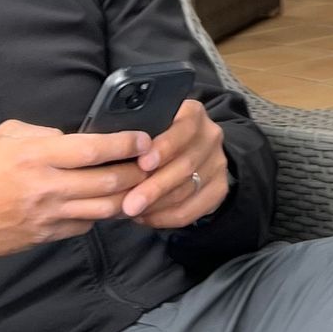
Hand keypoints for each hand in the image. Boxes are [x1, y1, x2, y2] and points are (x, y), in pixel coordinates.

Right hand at [0, 118, 158, 265]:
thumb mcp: (7, 134)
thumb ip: (45, 134)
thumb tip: (76, 139)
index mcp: (38, 155)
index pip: (95, 150)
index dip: (126, 145)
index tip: (144, 140)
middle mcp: (47, 187)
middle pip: (109, 183)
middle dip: (138, 174)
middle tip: (154, 165)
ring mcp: (46, 217)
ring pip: (103, 211)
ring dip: (127, 199)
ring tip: (142, 188)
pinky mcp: (42, 238)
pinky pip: (82, 228)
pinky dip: (98, 217)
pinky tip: (106, 207)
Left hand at [121, 99, 228, 229]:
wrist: (192, 150)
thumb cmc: (157, 136)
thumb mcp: (150, 124)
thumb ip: (138, 131)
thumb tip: (112, 148)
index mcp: (193, 114)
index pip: (184, 128)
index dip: (164, 147)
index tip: (143, 163)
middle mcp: (210, 136)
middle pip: (185, 164)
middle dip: (155, 186)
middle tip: (130, 203)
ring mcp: (217, 163)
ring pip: (187, 189)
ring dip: (157, 205)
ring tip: (132, 211)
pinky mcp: (219, 188)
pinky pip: (193, 209)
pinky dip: (166, 217)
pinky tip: (146, 217)